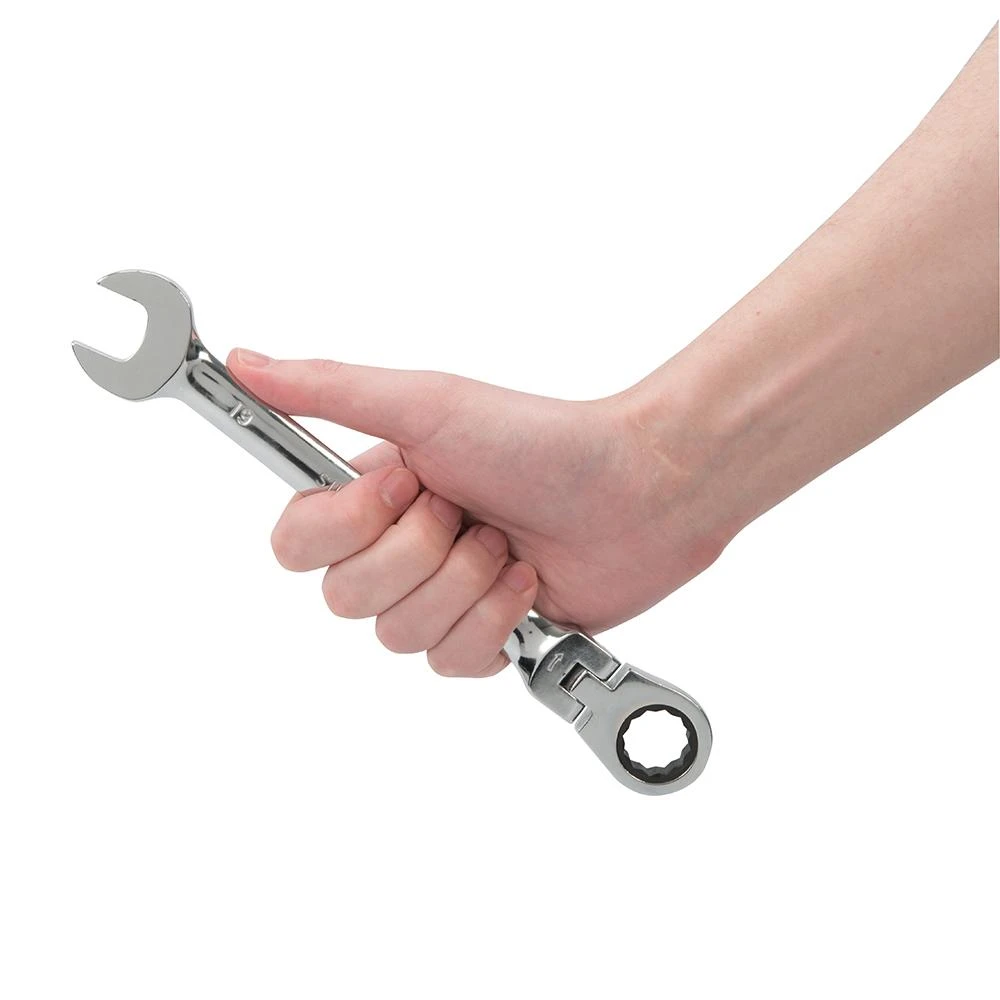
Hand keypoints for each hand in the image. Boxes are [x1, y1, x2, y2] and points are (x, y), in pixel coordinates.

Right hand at [227, 350, 727, 676]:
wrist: (638, 490)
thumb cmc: (542, 438)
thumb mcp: (428, 404)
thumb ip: (330, 391)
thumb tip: (245, 365)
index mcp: (372, 495)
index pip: (295, 544)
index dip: (342, 528)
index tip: (404, 487)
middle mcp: (398, 549)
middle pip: (345, 598)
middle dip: (418, 554)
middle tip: (467, 512)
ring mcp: (440, 596)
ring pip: (398, 636)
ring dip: (463, 583)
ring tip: (504, 543)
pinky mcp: (483, 637)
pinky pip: (450, 661)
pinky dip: (495, 618)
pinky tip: (525, 581)